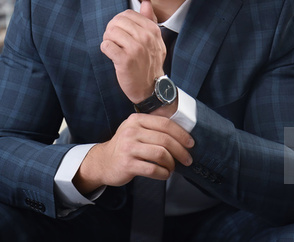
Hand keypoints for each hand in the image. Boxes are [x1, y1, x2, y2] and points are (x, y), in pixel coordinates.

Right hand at [73, 114, 193, 194]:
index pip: (165, 124)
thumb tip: (182, 135)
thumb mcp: (135, 130)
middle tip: (187, 159)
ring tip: (172, 167)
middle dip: (181, 151)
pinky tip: (164, 174)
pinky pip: (153, 169)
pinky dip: (163, 173)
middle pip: (165, 139)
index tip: (190, 143)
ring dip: (172, 163)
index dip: (181, 134)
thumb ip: (153, 128)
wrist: (103, 161)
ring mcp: (128, 148)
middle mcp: (131, 131)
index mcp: (136, 120)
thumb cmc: (125, 146)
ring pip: (161, 154)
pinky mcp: (127, 164)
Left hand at [101, 0, 164, 102]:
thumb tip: (146, 2)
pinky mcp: (125, 60)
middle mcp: (145, 38)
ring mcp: (136, 49)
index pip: (127, 14)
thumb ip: (150, 20)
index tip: (120, 32)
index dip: (119, 21)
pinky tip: (111, 54)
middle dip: (111, 30)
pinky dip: (105, 49)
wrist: (151, 87)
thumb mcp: (155, 40)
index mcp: (152, 30)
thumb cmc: (149, 62)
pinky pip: (106, 45)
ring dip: (107, 39)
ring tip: (113, 47)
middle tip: (113, 40)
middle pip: (117, 21)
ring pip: (110, 32)